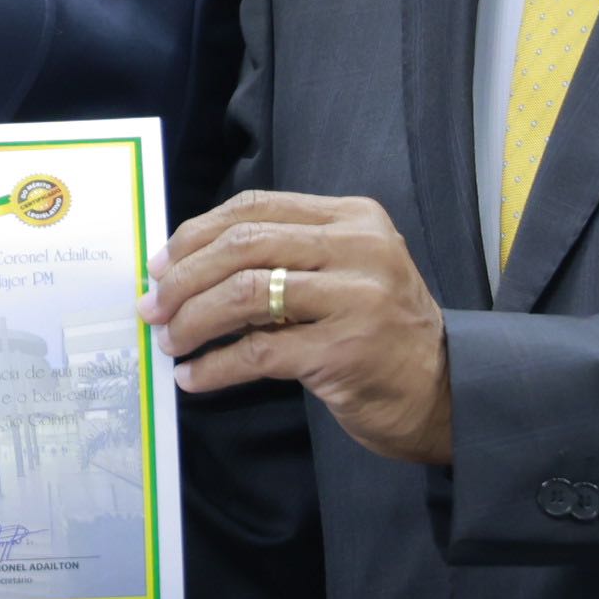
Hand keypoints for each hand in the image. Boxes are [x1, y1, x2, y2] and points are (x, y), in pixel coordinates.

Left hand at [145, 189, 454, 463]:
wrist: (444, 392)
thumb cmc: (380, 333)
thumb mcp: (343, 275)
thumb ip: (284, 258)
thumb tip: (187, 267)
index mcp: (353, 218)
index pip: (256, 207)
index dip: (197, 233)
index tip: (161, 263)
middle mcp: (358, 249)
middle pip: (244, 245)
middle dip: (184, 278)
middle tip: (153, 307)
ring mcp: (356, 299)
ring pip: (245, 293)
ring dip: (193, 320)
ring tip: (170, 341)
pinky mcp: (345, 351)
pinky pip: (258, 352)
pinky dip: (215, 365)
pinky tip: (194, 377)